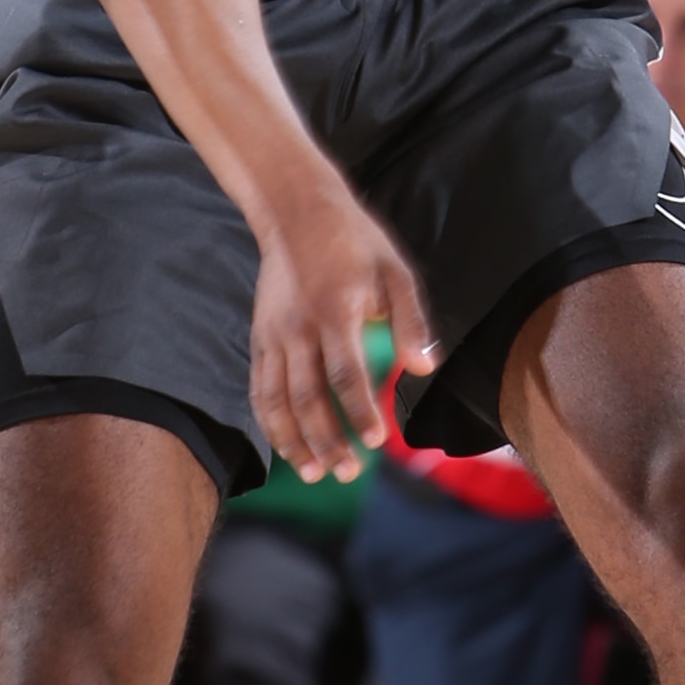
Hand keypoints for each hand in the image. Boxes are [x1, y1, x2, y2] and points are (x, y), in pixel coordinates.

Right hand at [248, 173, 437, 483]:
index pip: (345, 373)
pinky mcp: (260, 338)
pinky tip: (288, 447)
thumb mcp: (395, 270)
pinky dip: (271, 422)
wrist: (296, 210)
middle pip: (307, 397)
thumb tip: (424, 368)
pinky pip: (260, 389)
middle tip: (349, 473)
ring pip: (277, 400)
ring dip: (294, 441)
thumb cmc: (355, 242)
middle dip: (326, 441)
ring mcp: (273, 335)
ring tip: (315, 474)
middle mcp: (297, 329)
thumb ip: (411, 320)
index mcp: (334, 311)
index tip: (377, 441)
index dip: (359, 410)